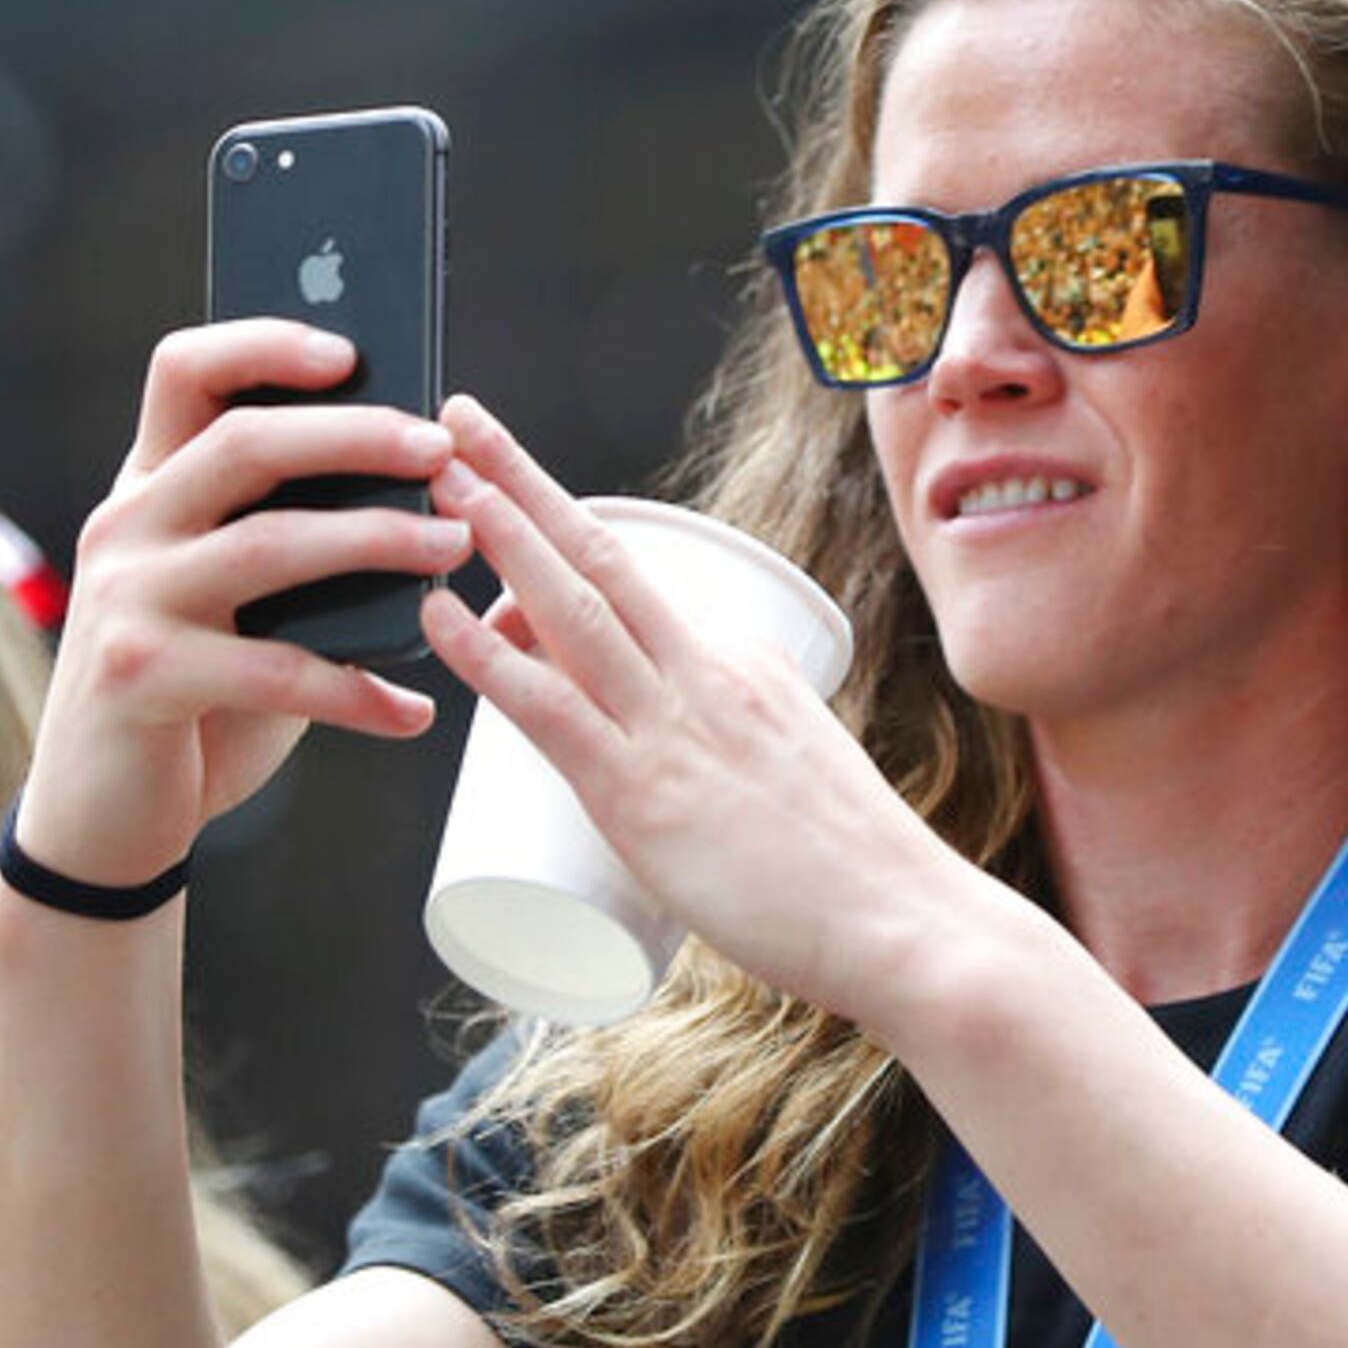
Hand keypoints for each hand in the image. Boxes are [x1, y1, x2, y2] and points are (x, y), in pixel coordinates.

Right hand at [16, 321, 475, 884]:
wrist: (101, 818)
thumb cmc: (193, 699)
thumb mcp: (237, 604)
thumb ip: (291, 542)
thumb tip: (420, 492)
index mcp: (149, 488)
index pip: (186, 371)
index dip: (266, 344)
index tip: (354, 352)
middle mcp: (126, 526)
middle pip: (244, 443)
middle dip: (354, 437)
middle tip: (440, 452)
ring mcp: (126, 598)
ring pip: (266, 543)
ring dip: (374, 542)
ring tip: (451, 550)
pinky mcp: (140, 676)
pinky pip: (274, 670)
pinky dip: (356, 693)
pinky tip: (411, 713)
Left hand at [418, 396, 979, 1020]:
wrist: (909, 926)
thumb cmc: (858, 880)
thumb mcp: (796, 778)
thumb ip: (735, 764)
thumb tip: (682, 776)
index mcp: (744, 665)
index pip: (640, 589)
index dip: (568, 536)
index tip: (518, 486)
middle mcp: (707, 674)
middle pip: (600, 555)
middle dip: (523, 480)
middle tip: (461, 422)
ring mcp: (674, 728)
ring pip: (570, 607)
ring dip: (498, 533)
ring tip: (439, 478)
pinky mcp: (642, 795)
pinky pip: (548, 708)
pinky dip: (486, 655)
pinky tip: (438, 615)